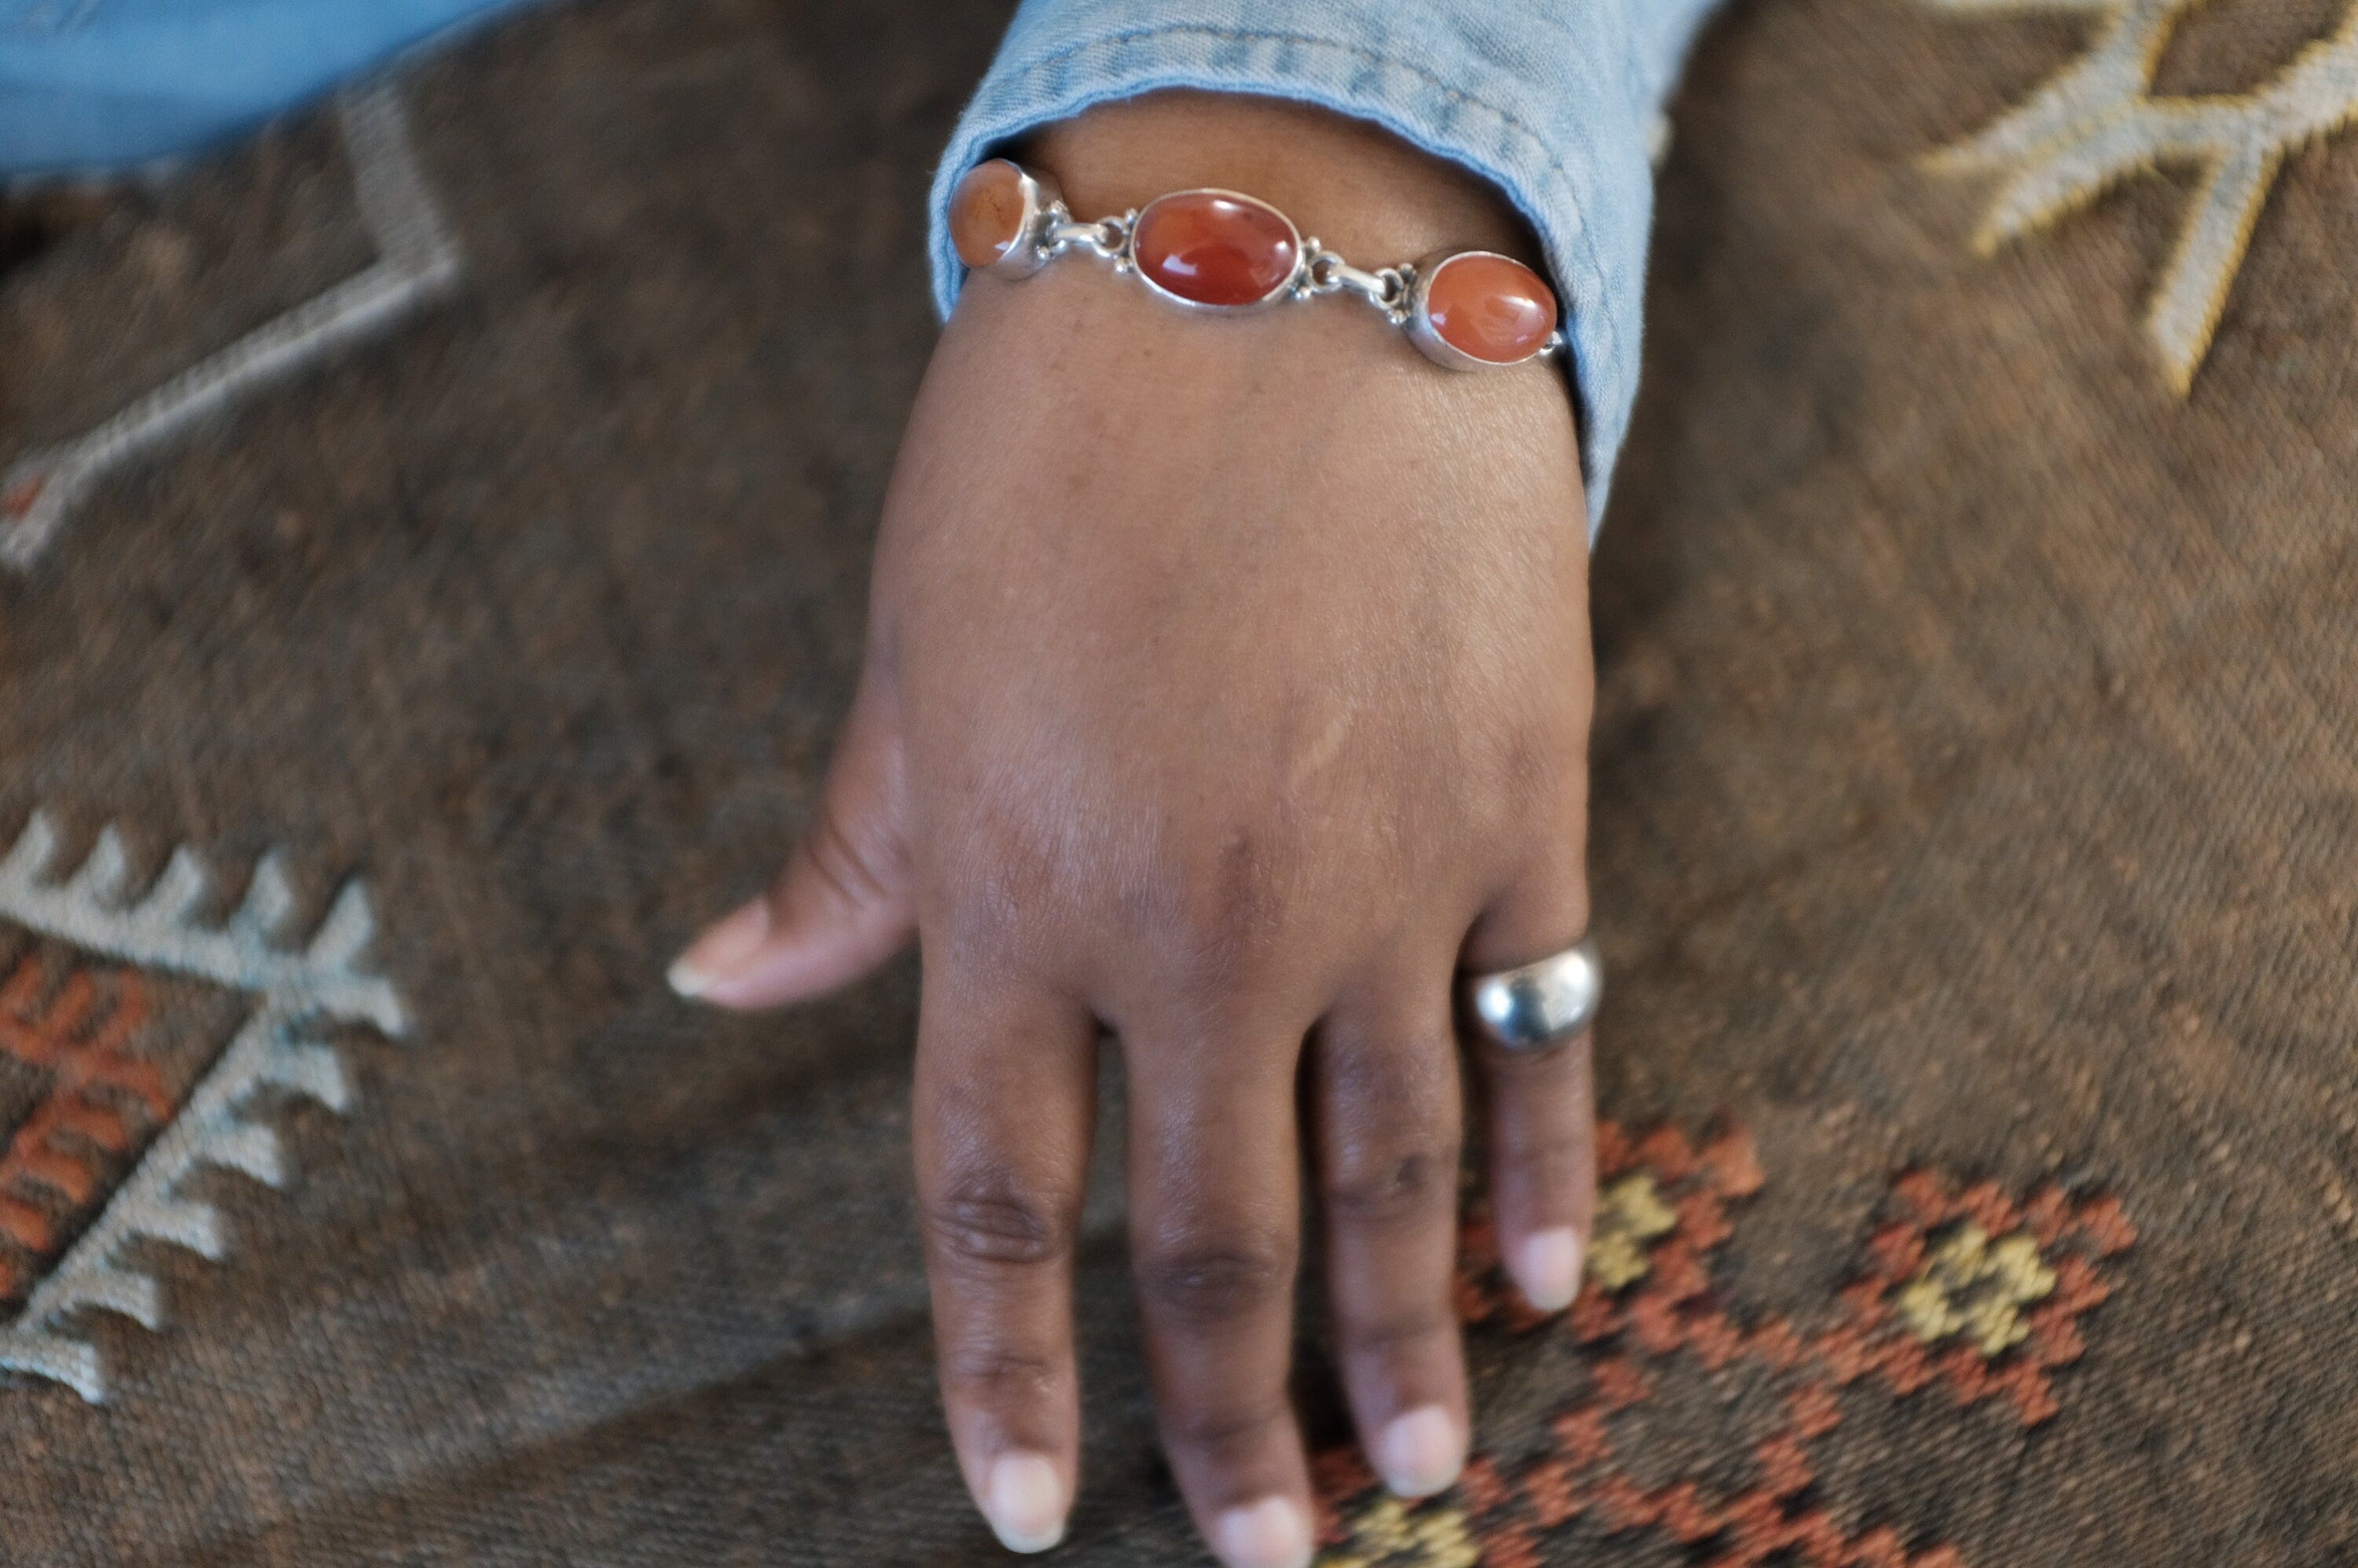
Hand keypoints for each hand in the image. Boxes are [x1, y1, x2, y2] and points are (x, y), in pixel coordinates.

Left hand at [673, 93, 1596, 1567]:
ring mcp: (1376, 873)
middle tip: (1268, 1550)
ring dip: (1403, 1343)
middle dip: (1232, 1418)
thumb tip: (720, 981)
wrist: (1268, 258)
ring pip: (1395, 1169)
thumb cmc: (1054, 447)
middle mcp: (1194, 919)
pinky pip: (1543, 1027)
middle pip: (1218, 1234)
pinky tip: (1557, 1276)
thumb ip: (845, 854)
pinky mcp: (1518, 800)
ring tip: (1423, 1470)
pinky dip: (1554, 1163)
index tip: (1032, 1511)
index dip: (1009, 1372)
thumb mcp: (907, 652)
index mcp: (1014, 889)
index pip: (1001, 1199)